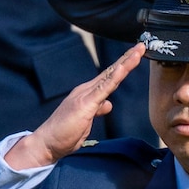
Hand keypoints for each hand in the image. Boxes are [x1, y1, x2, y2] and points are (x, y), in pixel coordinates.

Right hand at [6, 45, 146, 169]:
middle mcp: (86, 90)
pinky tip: (122, 68)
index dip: (123, 66)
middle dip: (127, 58)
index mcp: (87, 94)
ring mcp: (85, 95)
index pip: (109, 77)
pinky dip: (114, 77)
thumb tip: (108, 104)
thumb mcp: (86, 120)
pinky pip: (103, 89)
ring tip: (137, 51)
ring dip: (125, 63)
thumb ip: (97, 110)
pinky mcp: (85, 104)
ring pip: (110, 76)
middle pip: (111, 72)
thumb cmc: (64, 134)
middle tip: (141, 46)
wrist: (47, 142)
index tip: (135, 55)